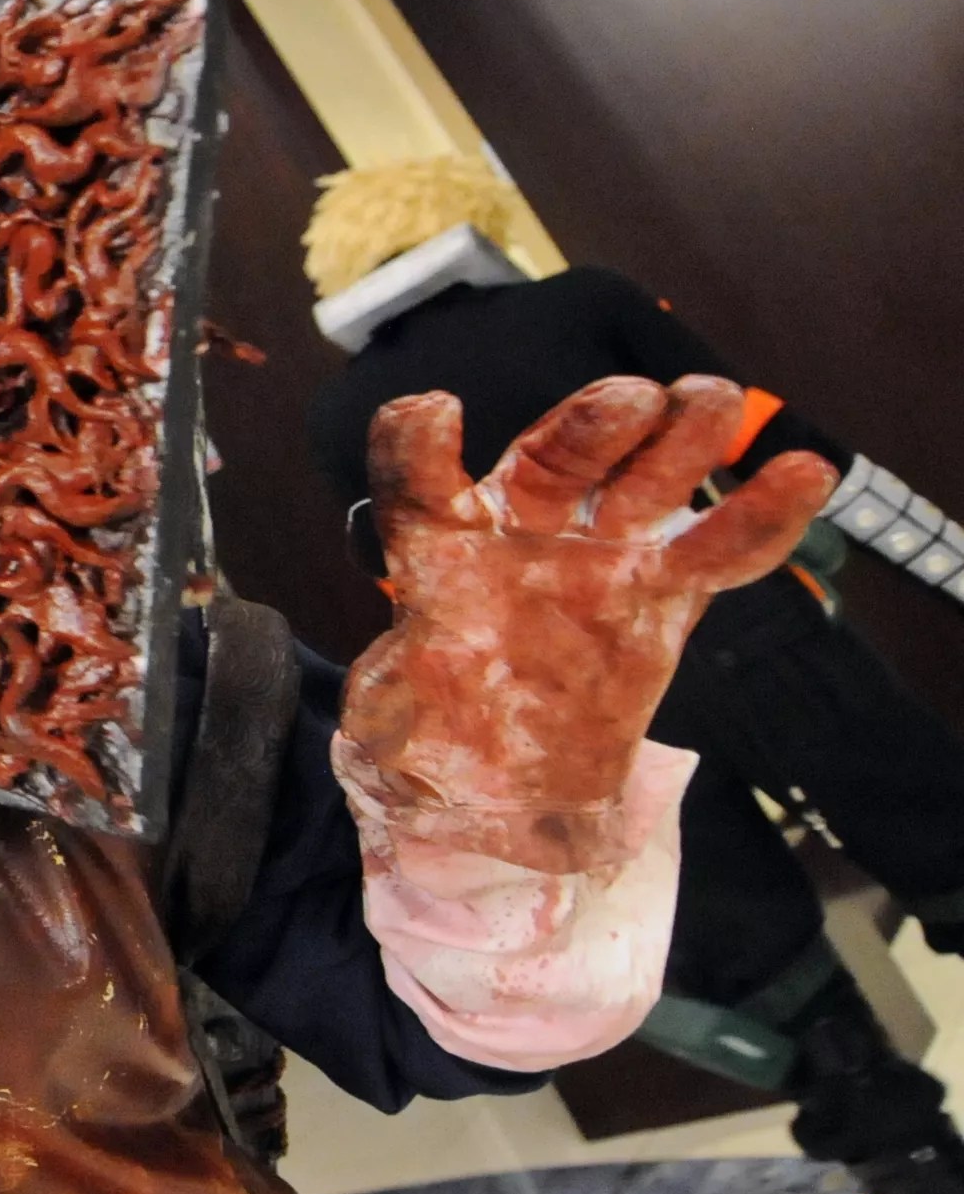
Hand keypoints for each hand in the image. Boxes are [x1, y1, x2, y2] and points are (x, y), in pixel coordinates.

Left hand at [342, 376, 834, 871]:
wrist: (507, 794)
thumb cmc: (434, 743)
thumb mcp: (389, 724)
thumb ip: (391, 702)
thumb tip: (396, 690)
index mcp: (437, 553)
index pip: (419, 485)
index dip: (418, 448)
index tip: (435, 413)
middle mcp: (516, 535)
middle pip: (551, 461)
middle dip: (590, 425)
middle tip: (633, 399)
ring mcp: (594, 561)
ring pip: (638, 485)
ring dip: (677, 440)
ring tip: (713, 400)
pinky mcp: (658, 598)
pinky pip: (712, 554)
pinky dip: (757, 519)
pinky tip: (803, 474)